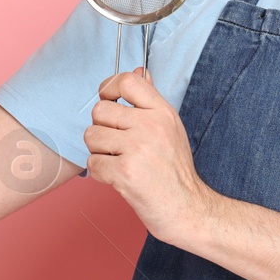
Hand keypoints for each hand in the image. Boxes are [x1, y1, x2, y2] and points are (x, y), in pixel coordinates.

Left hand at [85, 69, 220, 247]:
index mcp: (162, 112)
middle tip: (116, 144)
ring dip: (99, 151)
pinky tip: (118, 178)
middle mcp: (151, 126)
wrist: (188, 209)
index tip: (109, 101)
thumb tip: (139, 70)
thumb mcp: (170, 127)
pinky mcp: (125, 172)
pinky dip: (100, 173)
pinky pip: (92, 163)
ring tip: (118, 161)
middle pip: (100, 110)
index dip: (109, 87)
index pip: (127, 80)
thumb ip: (150, 99)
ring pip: (91, 136)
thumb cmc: (175, 171)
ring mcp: (137, 148)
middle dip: (101, 129)